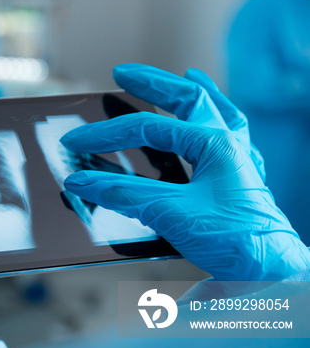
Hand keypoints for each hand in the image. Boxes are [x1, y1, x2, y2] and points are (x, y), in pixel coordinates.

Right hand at [61, 64, 309, 280]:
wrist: (272, 273)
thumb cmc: (234, 241)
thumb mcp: (170, 213)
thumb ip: (123, 194)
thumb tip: (82, 181)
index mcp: (214, 143)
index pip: (149, 128)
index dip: (107, 134)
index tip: (76, 142)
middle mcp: (229, 145)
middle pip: (190, 98)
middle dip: (154, 83)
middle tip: (122, 74)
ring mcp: (237, 160)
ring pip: (219, 111)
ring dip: (195, 93)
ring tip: (182, 75)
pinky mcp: (239, 180)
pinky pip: (234, 136)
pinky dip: (221, 119)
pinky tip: (215, 116)